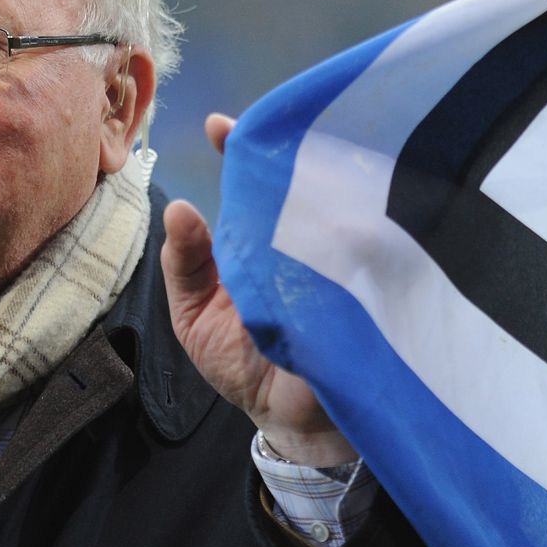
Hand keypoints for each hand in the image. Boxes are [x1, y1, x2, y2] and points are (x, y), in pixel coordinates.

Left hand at [161, 113, 357, 466]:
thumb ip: (184, 264)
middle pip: (300, 186)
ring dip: (323, 195)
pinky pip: (363, 262)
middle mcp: (300, 240)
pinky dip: (352, 248)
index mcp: (259, 237)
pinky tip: (344, 231)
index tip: (221, 125)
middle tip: (278, 138)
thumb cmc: (241, 363)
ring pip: (334, 214)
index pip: (252, 182)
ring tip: (310, 169)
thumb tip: (180, 209)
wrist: (291, 421)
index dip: (241, 147)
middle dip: (290, 158)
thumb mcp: (194, 314)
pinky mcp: (366, 293)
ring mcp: (336, 264)